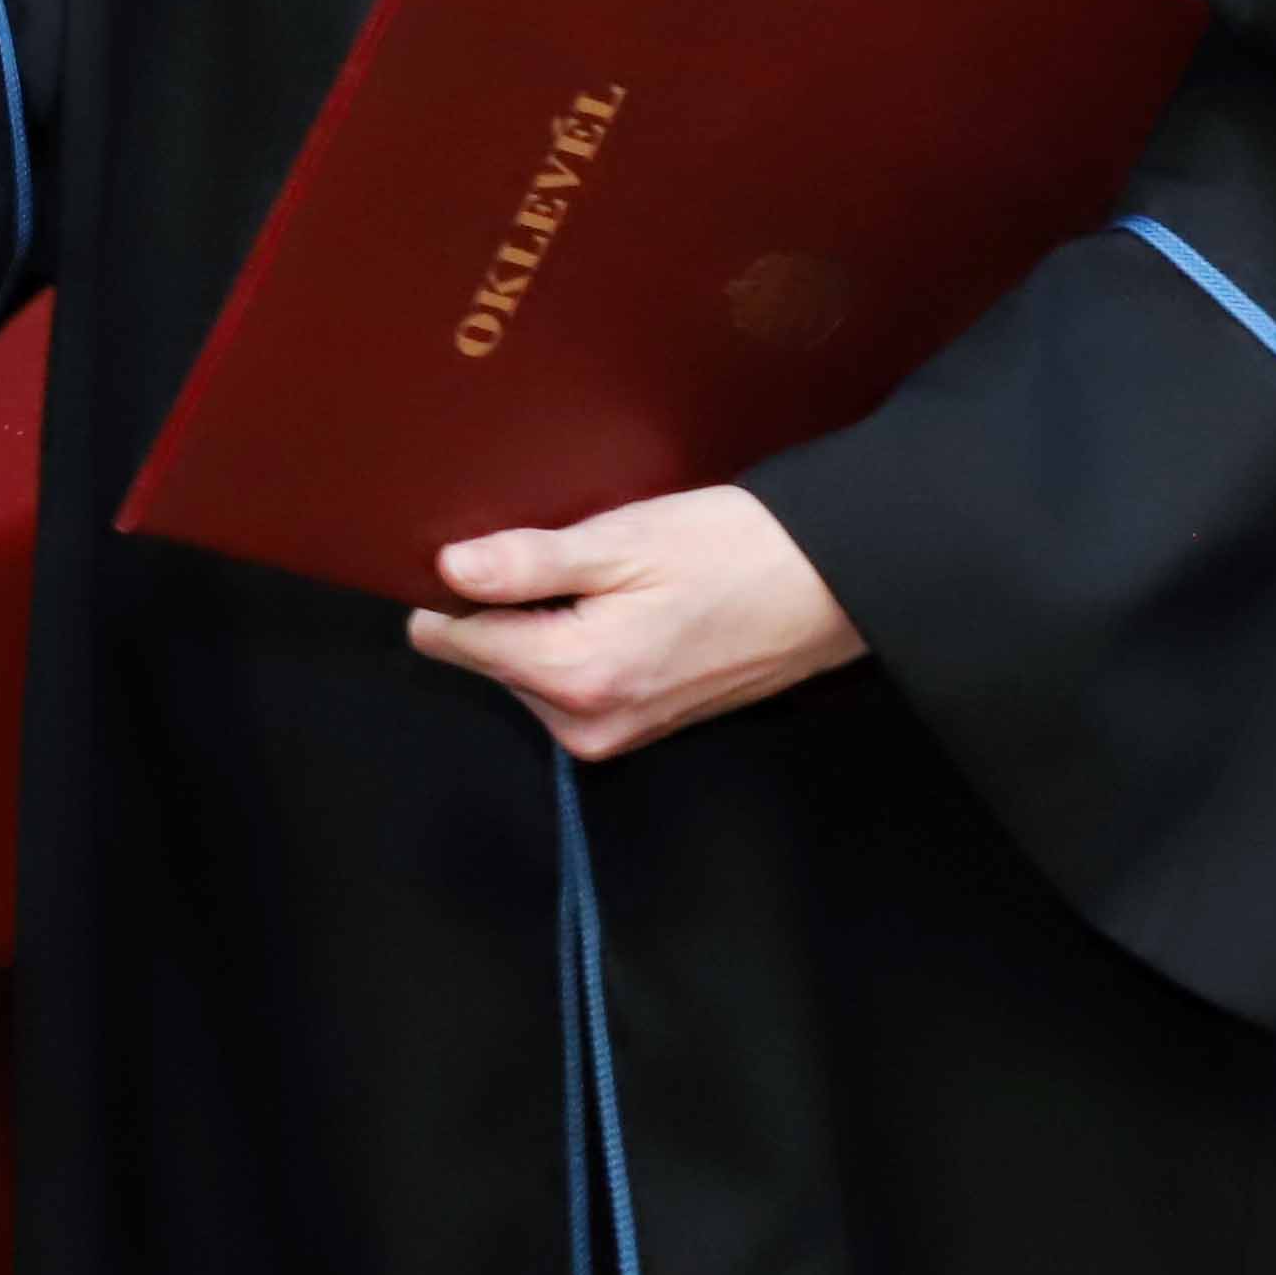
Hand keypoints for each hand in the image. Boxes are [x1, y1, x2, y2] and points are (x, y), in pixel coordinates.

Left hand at [404, 487, 864, 761]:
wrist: (828, 587)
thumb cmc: (731, 552)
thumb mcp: (620, 542)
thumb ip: (527, 563)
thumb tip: (447, 570)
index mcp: (574, 677)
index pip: (452, 640)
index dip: (456, 587)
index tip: (485, 547)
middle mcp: (585, 724)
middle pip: (488, 657)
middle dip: (506, 605)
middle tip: (568, 554)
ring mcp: (614, 732)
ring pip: (526, 670)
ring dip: (545, 622)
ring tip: (606, 577)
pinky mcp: (638, 725)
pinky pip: (569, 681)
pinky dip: (577, 640)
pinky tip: (625, 603)